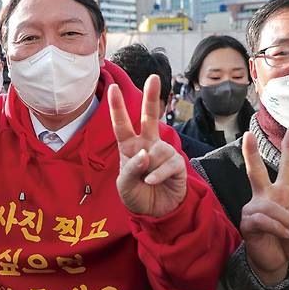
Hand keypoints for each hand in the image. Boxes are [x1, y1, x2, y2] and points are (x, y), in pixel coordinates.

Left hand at [108, 75, 186, 216]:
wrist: (155, 212)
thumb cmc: (136, 194)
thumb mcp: (124, 185)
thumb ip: (130, 169)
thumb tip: (145, 154)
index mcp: (129, 147)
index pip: (121, 125)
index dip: (117, 107)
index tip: (113, 87)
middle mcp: (147, 145)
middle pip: (149, 117)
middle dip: (151, 97)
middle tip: (153, 77)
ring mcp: (162, 152)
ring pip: (156, 152)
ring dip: (148, 169)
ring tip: (146, 181)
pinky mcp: (176, 163)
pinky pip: (167, 164)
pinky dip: (158, 175)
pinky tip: (152, 182)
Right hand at [241, 127, 288, 285]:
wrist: (275, 261)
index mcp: (283, 193)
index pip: (287, 168)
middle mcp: (265, 196)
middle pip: (257, 171)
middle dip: (252, 153)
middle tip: (247, 134)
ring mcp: (254, 208)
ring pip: (269, 207)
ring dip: (285, 222)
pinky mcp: (247, 222)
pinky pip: (263, 220)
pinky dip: (277, 228)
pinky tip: (284, 235)